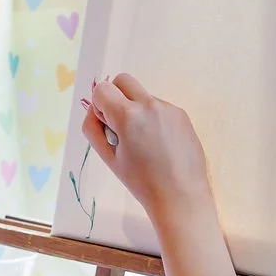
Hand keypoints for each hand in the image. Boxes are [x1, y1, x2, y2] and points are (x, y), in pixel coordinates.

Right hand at [80, 72, 213, 222]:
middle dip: (116, 96)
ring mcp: (168, 108)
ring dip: (136, 109)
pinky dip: (153, 119)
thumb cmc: (141, 182)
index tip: (107, 126)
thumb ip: (94, 129)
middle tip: (120, 125)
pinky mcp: (182, 115)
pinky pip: (159, 107)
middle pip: (123, 80)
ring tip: (144, 143)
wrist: (181, 196)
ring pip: (143, 95)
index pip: (103, 88)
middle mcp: (149, 105)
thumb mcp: (109, 158)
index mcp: (128, 116)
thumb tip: (95, 110)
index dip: (99, 105)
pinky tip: (160, 145)